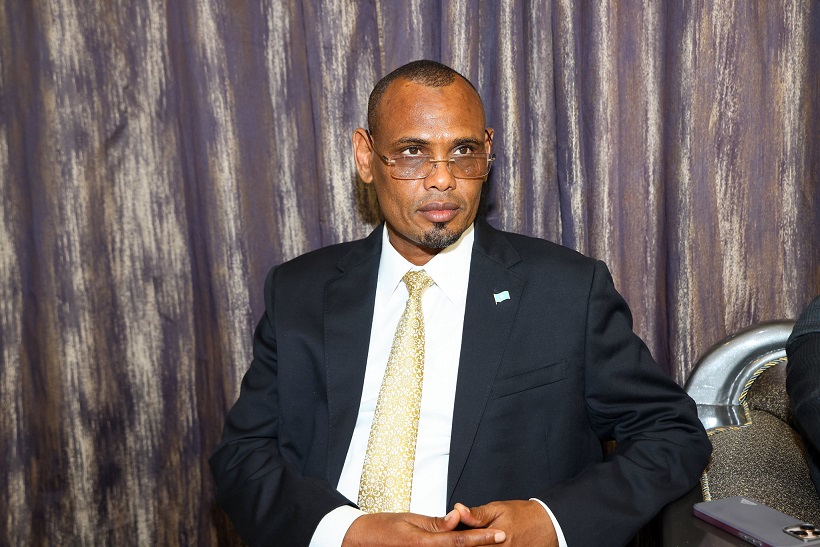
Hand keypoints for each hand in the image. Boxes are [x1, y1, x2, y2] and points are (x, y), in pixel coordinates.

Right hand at [342, 509, 506, 546]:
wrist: (359, 541)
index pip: (460, 542)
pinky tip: (465, 546)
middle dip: (480, 546)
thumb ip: (437, 523)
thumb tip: (459, 517)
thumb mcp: (411, 520)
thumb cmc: (382, 528)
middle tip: (500, 539)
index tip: (500, 535)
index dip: (482, 538)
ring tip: (487, 542)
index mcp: (424, 544)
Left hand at [455, 500, 557, 546]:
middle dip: (463, 545)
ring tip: (469, 543)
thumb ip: (477, 514)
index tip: (444, 540)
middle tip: (450, 542)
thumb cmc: (523, 515)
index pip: (466, 545)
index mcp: (494, 539)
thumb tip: (458, 509)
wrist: (548, 525)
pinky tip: (481, 546)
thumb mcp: (498, 509)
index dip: (455, 542)